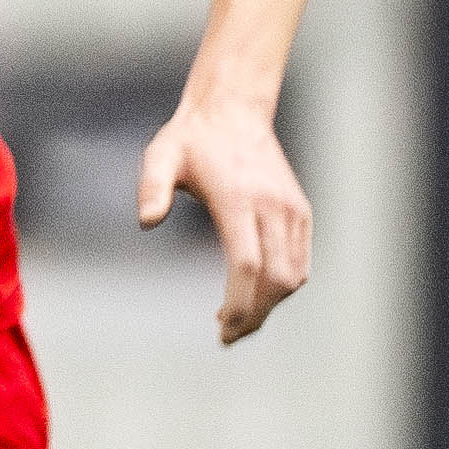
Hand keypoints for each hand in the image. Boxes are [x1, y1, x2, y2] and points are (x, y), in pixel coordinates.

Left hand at [136, 95, 312, 344]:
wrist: (235, 111)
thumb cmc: (191, 139)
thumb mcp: (160, 155)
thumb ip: (151, 187)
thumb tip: (147, 223)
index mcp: (240, 199)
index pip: (247, 265)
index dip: (239, 303)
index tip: (221, 328)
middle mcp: (273, 207)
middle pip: (276, 280)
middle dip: (255, 315)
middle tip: (228, 336)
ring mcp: (293, 211)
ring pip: (295, 276)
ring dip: (270, 305)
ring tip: (240, 320)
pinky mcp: (301, 213)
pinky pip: (300, 262)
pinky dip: (283, 287)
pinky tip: (256, 295)